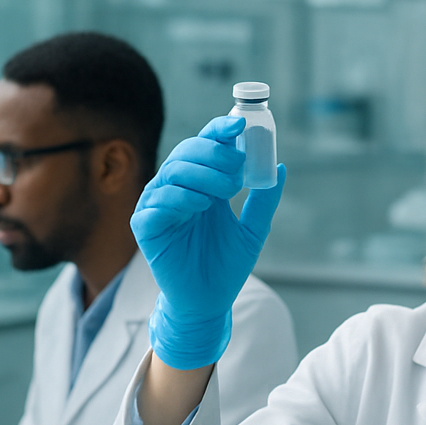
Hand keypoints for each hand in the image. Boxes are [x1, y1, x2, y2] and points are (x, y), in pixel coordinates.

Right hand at [131, 114, 285, 369]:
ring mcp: (159, 205)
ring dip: (203, 174)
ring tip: (228, 190)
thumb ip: (264, 199)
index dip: (219, 129)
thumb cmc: (227, 265)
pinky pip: (158, 201)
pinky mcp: (146, 226)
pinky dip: (181, 198)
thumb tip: (280, 167)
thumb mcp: (254, 229)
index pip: (205, 144)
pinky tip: (201, 206)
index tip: (241, 122)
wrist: (209, 301)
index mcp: (202, 184)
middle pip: (187, 152)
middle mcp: (177, 188)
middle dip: (214, 152)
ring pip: (173, 172)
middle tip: (238, 165)